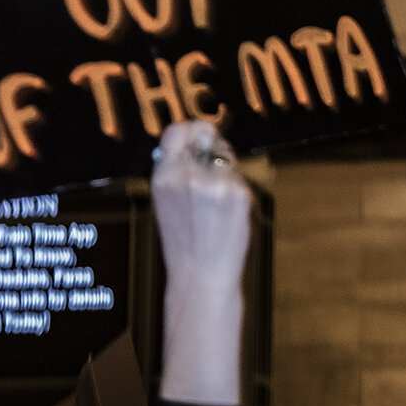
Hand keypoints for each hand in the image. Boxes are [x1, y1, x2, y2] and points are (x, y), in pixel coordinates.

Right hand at [151, 120, 251, 405]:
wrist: (200, 275)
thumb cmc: (184, 242)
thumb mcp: (165, 201)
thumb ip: (175, 171)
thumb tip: (191, 139)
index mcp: (163, 176)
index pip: (176, 130)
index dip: (192, 131)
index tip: (200, 138)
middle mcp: (187, 175)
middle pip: (207, 136)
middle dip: (214, 147)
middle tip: (215, 171)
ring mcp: (214, 183)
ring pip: (227, 156)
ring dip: (227, 170)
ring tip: (217, 202)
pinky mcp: (238, 194)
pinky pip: (241, 178)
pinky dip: (239, 190)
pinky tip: (228, 214)